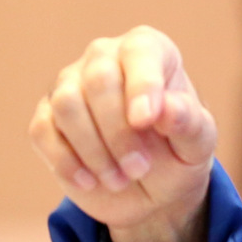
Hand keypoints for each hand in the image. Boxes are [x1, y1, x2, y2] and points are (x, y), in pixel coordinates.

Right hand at [29, 27, 216, 241]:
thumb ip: (190, 122)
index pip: (140, 53)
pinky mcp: (47, 117)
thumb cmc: (179, 153)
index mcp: (149, 51)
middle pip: (99, 80)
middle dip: (119, 132)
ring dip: (94, 149)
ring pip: (67, 104)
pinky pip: (43, 130)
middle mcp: (104, 58)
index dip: (142, 86)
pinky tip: (91, 182)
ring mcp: (69, 84)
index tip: (145, 122)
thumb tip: (166, 108)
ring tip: (120, 180)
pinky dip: (67, 161)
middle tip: (139, 168)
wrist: (153, 189)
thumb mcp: (198, 143)